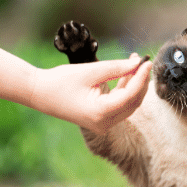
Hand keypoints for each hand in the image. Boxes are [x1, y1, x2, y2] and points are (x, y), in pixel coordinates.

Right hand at [30, 55, 151, 133]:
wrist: (40, 94)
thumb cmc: (61, 81)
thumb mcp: (91, 71)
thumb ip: (116, 68)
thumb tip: (137, 64)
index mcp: (101, 113)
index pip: (130, 95)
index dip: (141, 78)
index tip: (147, 62)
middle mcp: (104, 123)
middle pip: (133, 102)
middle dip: (140, 81)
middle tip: (143, 61)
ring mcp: (103, 124)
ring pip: (128, 104)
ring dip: (133, 85)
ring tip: (134, 63)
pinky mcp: (101, 120)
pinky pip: (119, 105)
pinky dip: (124, 91)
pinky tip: (126, 74)